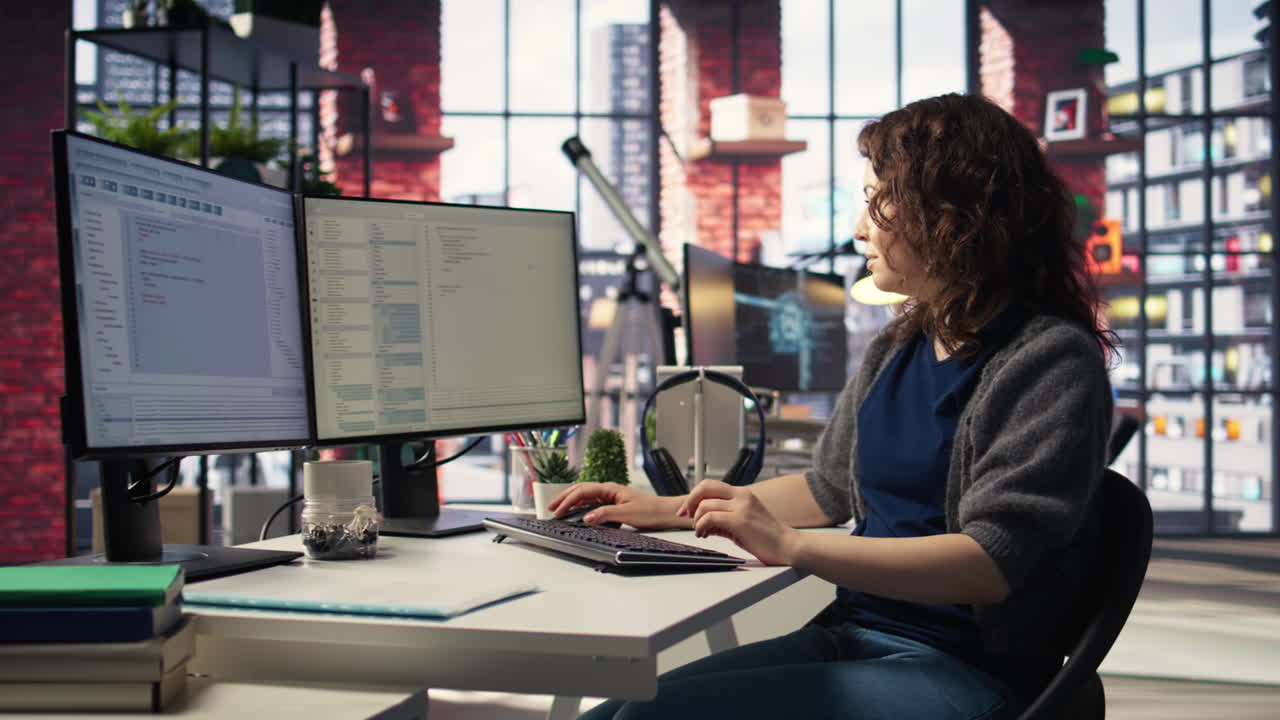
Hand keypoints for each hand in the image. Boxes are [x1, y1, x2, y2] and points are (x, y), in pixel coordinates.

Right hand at [545, 483, 683, 530]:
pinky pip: (591, 502)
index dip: (567, 501)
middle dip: (564, 498)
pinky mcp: (613, 504)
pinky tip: (575, 512)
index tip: (557, 511)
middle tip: (550, 508)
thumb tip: (586, 518)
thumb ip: (605, 514)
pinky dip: (580, 506)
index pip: (582, 491)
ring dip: (570, 501)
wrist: (664, 513)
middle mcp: (608, 490)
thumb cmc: (650, 511)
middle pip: (580, 490)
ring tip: (558, 509)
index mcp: (609, 489)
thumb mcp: (626, 514)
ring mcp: (610, 496)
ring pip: (584, 496)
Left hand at [676, 479, 799, 565]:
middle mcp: (741, 496)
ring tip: (700, 531)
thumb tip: (703, 522)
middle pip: (705, 487)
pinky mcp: (740, 520)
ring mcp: (741, 507)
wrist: (788, 547)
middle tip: (686, 516)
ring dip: (696, 519)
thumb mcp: (743, 523)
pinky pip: (710, 518)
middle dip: (690, 501)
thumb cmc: (767, 538)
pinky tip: (704, 534)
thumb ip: (724, 519)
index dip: (694, 496)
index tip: (686, 510)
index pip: (711, 485)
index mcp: (743, 494)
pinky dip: (701, 526)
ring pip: (705, 504)